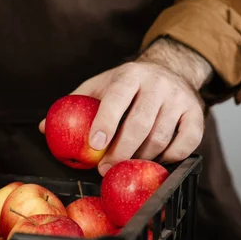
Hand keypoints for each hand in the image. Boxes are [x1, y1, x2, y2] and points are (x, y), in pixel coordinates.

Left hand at [41, 38, 212, 175]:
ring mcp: (180, 99)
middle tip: (104, 169)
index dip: (105, 123)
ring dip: (140, 158)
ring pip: (160, 137)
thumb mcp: (98, 86)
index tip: (93, 145)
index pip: (117, 99)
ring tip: (124, 167)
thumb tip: (44, 128)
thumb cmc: (124, 85)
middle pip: (139, 124)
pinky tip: (152, 161)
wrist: (169, 69)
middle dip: (120, 152)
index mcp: (129, 75)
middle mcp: (157, 84)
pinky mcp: (197, 114)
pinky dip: (169, 158)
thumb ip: (74, 105)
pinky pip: (186, 144)